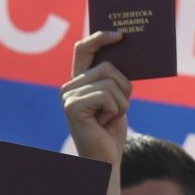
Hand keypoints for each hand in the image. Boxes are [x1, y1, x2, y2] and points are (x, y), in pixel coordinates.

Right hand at [60, 32, 129, 165]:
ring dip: (121, 103)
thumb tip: (125, 50)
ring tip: (109, 118)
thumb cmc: (111, 130)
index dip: (100, 38)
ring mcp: (68, 95)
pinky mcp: (72, 105)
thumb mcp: (116, 98)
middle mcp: (69, 86)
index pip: (83, 49)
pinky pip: (107, 95)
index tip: (120, 35)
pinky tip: (104, 123)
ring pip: (110, 82)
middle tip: (117, 109)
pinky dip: (115, 111)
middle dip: (123, 87)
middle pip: (107, 67)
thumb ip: (114, 77)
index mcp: (78, 81)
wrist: (105, 159)